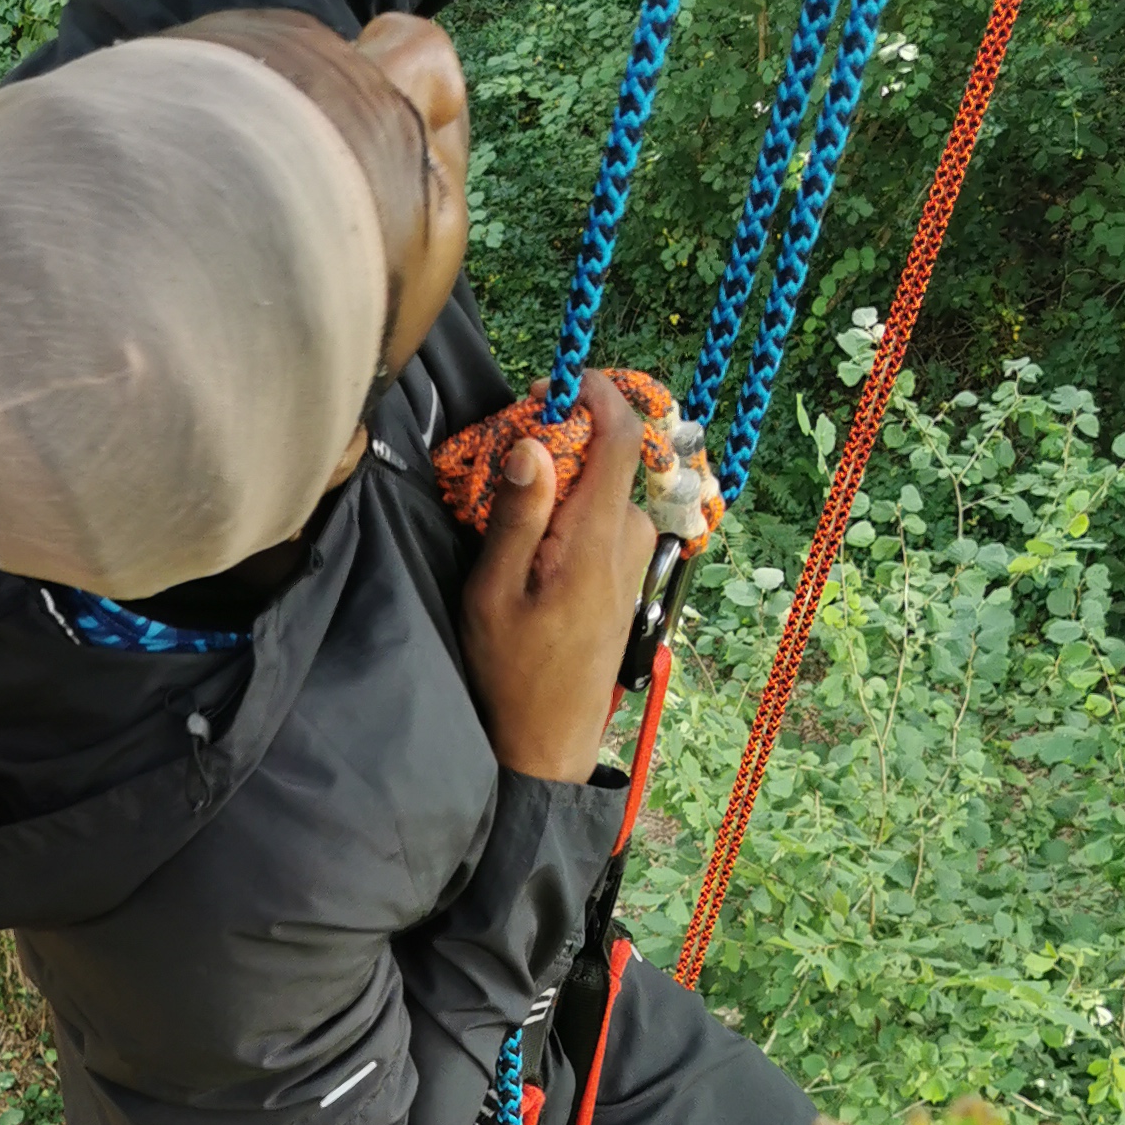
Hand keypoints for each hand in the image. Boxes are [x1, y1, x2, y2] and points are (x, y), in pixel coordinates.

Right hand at [460, 374, 655, 779]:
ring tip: (512, 499)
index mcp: (595, 537)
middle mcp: (626, 540)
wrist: (548, 741)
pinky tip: (534, 536)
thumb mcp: (493, 592)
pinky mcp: (625, 577)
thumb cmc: (511, 671)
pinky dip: (573, 506)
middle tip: (508, 449)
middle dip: (565, 439)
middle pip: (608, 458)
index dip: (595, 394)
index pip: (621, 437)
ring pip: (604, 488)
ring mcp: (631, 559)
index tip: (554, 384)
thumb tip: (531, 444)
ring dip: (566, 477)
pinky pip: (604, 518)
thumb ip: (517, 516)